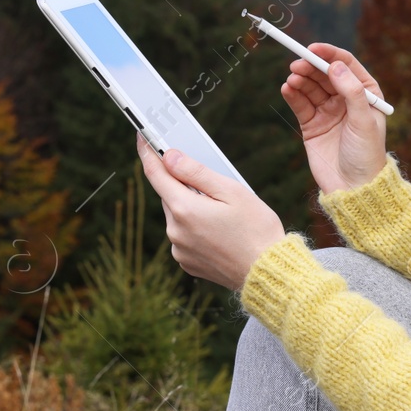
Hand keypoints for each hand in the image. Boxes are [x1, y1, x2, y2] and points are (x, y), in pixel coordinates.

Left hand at [135, 135, 287, 290]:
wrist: (267, 272)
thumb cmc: (256, 230)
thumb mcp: (231, 191)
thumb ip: (196, 172)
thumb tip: (169, 157)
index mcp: (184, 209)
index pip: (155, 174)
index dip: (147, 152)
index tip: (143, 137)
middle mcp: (175, 230)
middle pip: (169, 195)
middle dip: (184, 185)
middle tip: (213, 185)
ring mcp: (179, 249)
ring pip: (177, 215)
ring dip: (191, 207)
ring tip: (223, 214)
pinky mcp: (186, 262)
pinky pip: (184, 235)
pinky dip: (195, 228)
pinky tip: (219, 231)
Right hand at [280, 44, 387, 193]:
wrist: (353, 188)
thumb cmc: (366, 155)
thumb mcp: (364, 121)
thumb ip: (351, 92)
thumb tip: (335, 66)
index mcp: (366, 93)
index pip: (345, 65)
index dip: (329, 54)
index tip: (313, 49)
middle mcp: (346, 99)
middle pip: (324, 73)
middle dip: (310, 66)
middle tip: (297, 64)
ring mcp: (328, 111)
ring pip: (310, 87)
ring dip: (300, 80)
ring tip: (292, 79)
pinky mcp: (311, 124)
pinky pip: (300, 103)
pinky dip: (292, 94)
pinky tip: (287, 89)